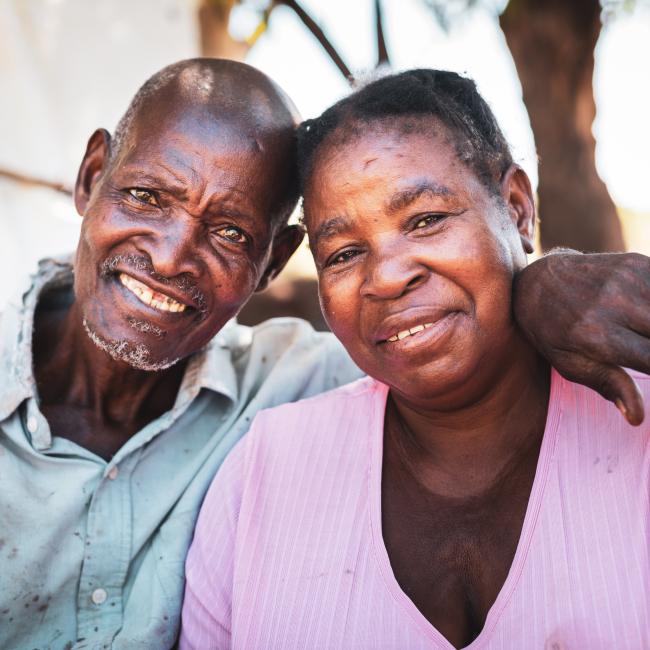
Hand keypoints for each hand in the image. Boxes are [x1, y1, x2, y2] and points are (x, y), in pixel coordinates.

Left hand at [513, 251, 649, 425]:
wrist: (535, 282)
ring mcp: (627, 279)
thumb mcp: (568, 364)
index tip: (646, 370)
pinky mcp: (635, 262)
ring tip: (641, 336)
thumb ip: (608, 384)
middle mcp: (615, 305)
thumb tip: (638, 417)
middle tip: (642, 350)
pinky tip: (643, 317)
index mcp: (598, 337)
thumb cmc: (552, 332)